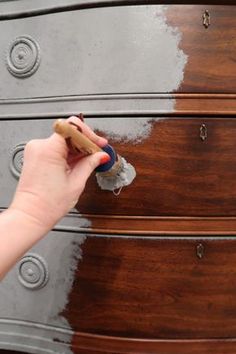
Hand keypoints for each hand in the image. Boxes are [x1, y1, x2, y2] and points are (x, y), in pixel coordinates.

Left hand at [10, 116, 109, 231]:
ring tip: (89, 161)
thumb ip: (90, 164)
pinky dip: (68, 154)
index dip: (89, 134)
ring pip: (63, 141)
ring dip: (77, 149)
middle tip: (98, 153)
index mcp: (48, 149)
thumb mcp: (76, 183)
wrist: (31, 216)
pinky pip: (56, 148)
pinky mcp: (36, 156)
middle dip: (85, 142)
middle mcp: (39, 146)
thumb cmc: (47, 205)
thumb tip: (101, 155)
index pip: (72, 128)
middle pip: (68, 133)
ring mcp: (36, 151)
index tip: (99, 143)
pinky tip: (77, 163)